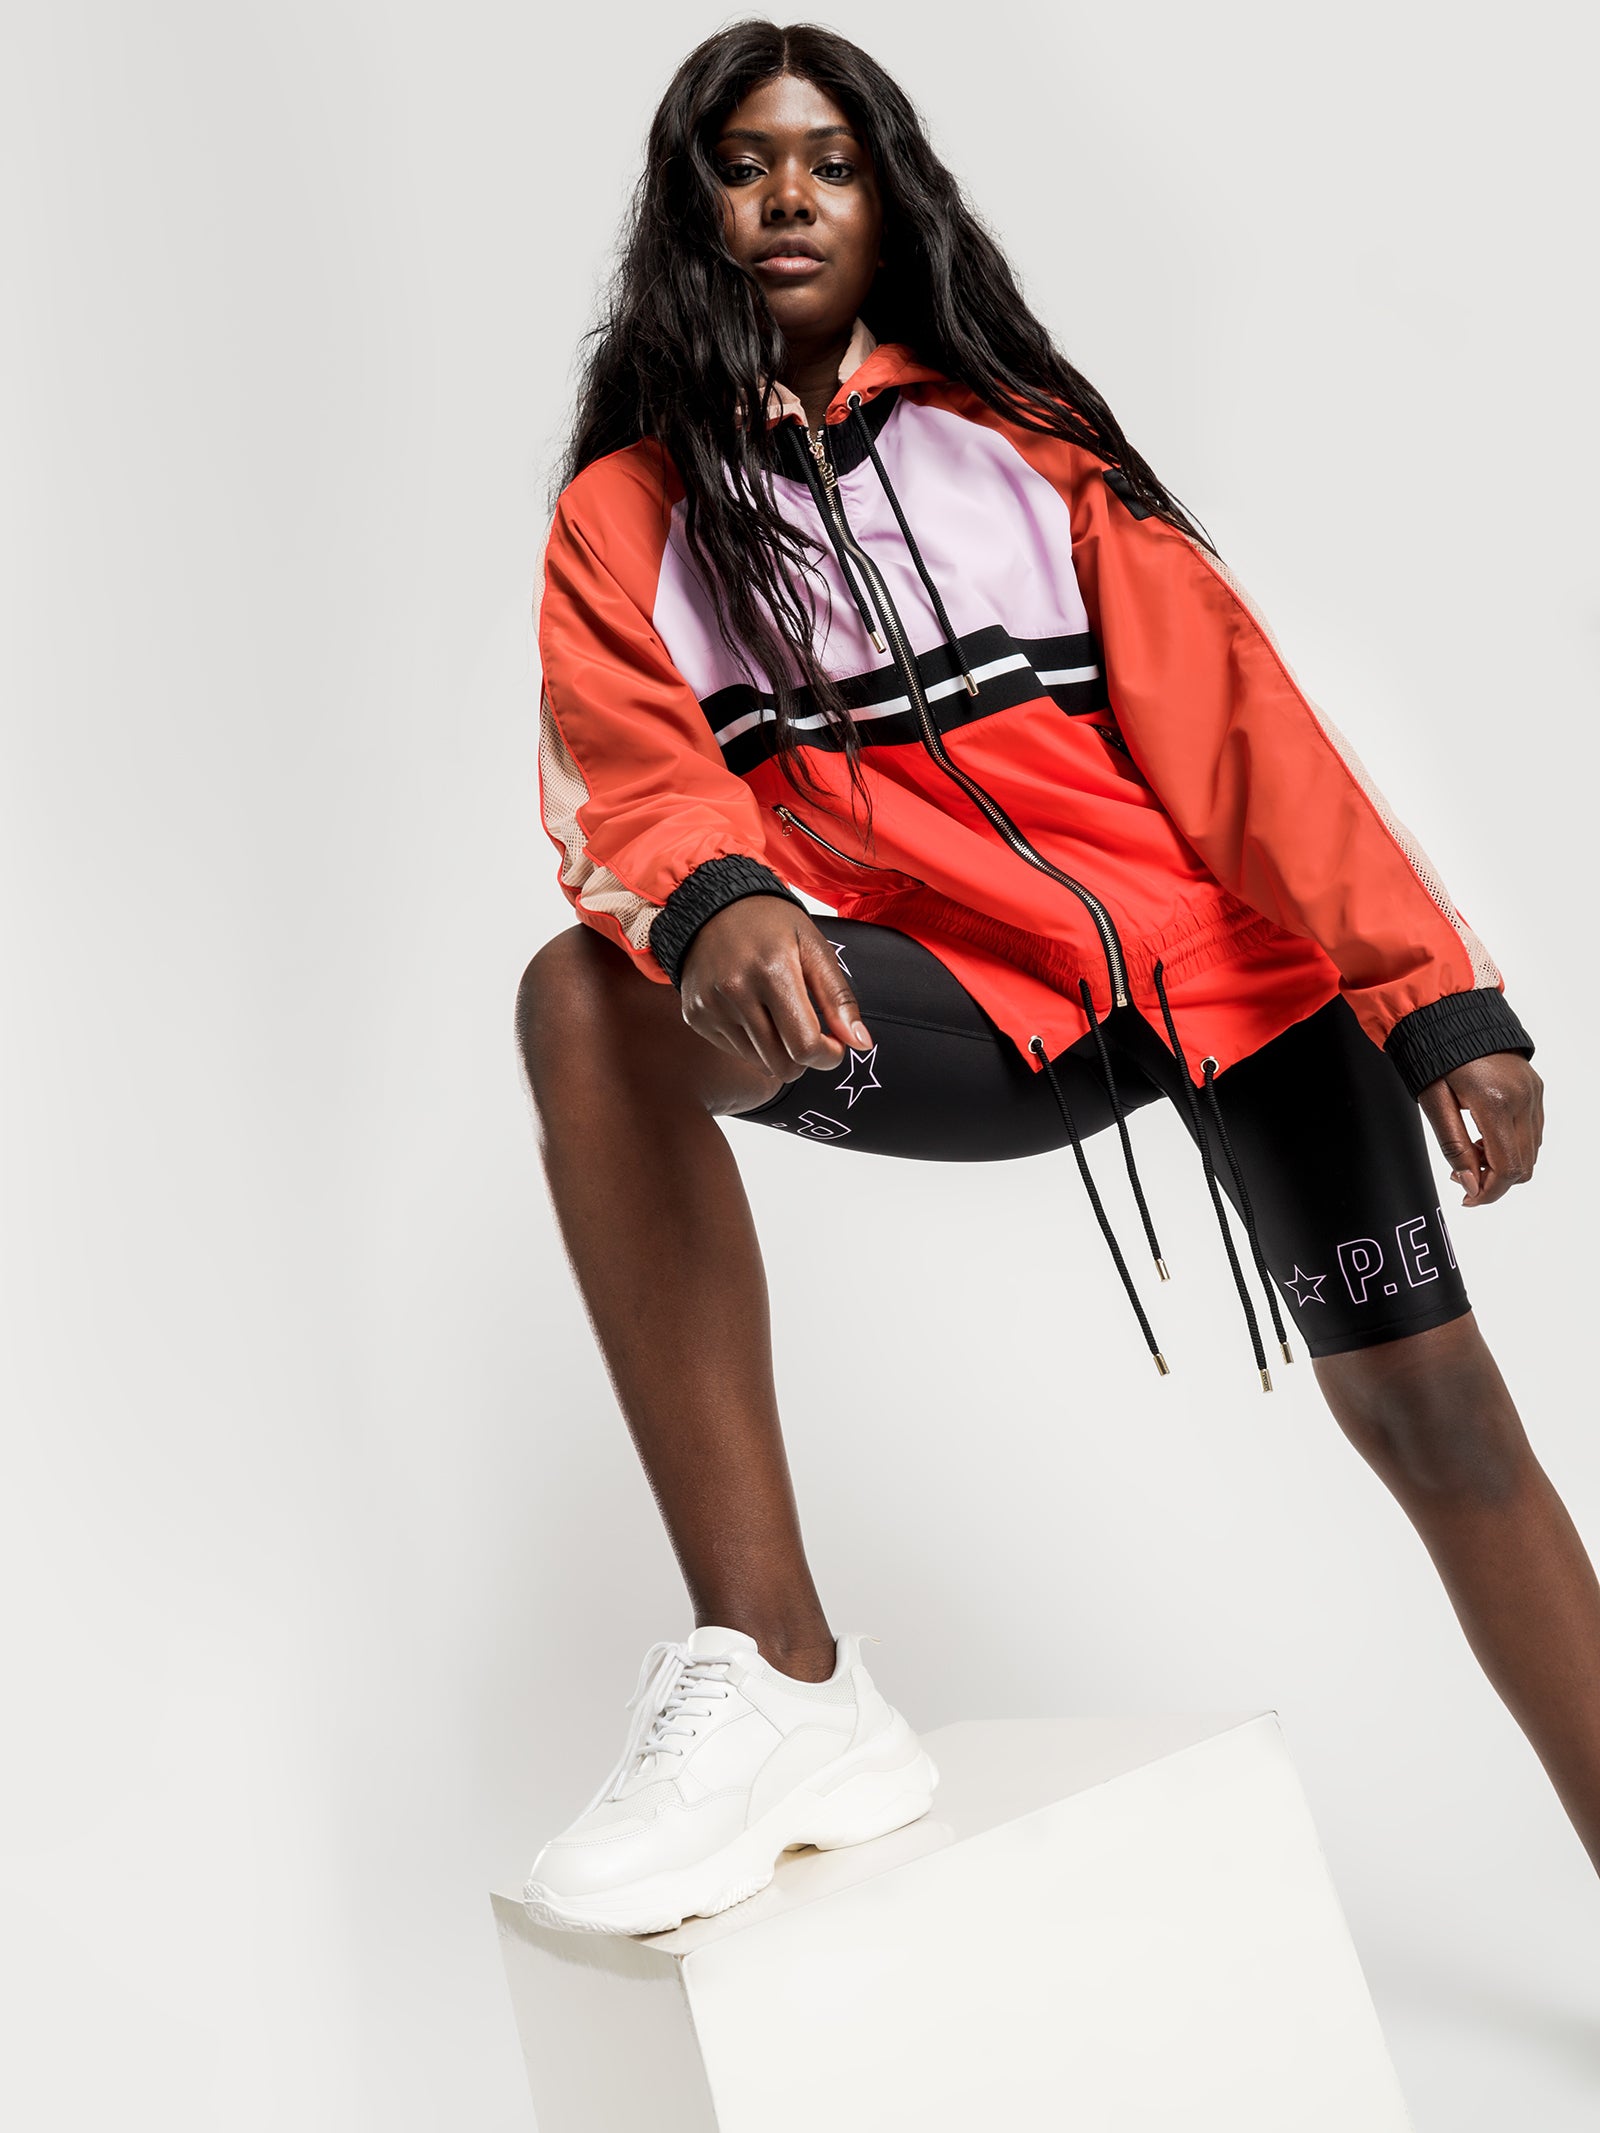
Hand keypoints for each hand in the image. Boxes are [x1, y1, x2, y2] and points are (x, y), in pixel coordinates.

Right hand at [679, 896, 871, 1081]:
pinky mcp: (696, 1017)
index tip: (834, 1045)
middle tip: (810, 1034)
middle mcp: (736, 991)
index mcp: (772, 970)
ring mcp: (711, 1006)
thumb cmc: (772, 925)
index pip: (804, 1045)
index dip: (828, 1056)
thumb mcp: (814, 948)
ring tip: (781, 1018)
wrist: (713, 906)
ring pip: (761, 1064)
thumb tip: (861, 1043)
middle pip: (783, 1065)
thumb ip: (839, 998)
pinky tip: (754, 1013)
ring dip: (780, 1051)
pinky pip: (737, 1053)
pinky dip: (754, 1044)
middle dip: (806, 1059)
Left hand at [1418, 1052, 1544, 1207]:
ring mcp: (1533, 1093)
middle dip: (1494, 1181)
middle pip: (1524, 1165)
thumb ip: (1454, 1147)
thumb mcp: (1434, 1104)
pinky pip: (1533, 1132)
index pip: (1507, 1167)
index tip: (1468, 1199)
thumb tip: (1471, 1186)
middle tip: (1463, 1176)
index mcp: (1495, 1102)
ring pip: (1532, 1151)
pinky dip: (1513, 1145)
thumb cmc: (1435, 1057)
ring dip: (1503, 1163)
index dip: (1489, 1192)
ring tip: (1470, 1151)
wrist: (1451, 1017)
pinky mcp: (1535, 1089)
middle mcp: (1522, 1099)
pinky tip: (1484, 1136)